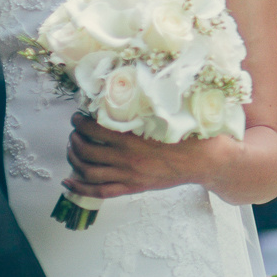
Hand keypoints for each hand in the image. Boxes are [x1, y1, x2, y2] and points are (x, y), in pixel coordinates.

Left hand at [65, 112, 241, 200]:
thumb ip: (150, 105)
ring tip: (73, 149)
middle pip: (87, 151)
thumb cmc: (191, 136)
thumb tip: (134, 85)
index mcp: (134, 139)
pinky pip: (101, 191)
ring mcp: (129, 176)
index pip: (96, 129)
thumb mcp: (171, 114)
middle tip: (74, 131)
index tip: (77, 116)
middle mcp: (127, 159)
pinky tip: (68, 183)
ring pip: (89, 171)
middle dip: (75, 139)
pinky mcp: (134, 187)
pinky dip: (81, 188)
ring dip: (75, 159)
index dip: (81, 122)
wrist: (208, 162)